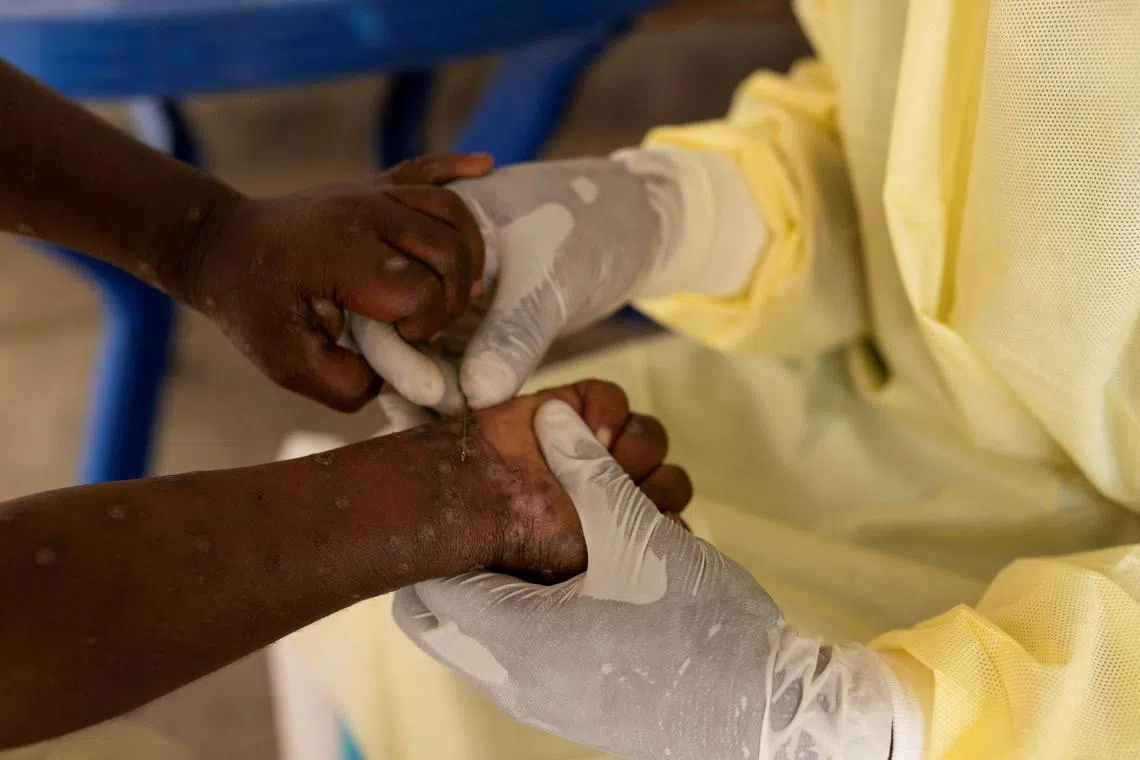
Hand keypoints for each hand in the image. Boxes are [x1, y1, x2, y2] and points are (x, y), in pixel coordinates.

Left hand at [186, 153, 492, 411]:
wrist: (222, 246)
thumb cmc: (254, 308)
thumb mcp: (288, 364)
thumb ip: (348, 384)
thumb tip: (399, 376)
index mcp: (343, 254)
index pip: (421, 289)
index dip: (424, 325)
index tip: (400, 339)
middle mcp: (364, 213)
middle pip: (450, 249)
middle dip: (453, 297)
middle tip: (427, 323)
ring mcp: (372, 193)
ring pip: (452, 211)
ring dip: (469, 253)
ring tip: (460, 288)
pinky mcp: (375, 185)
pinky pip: (426, 168)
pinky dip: (459, 168)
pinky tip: (487, 167)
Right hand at [351, 153, 683, 412]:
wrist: (625, 224)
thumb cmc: (585, 226)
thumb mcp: (549, 276)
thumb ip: (514, 333)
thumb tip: (477, 396)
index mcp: (420, 234)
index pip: (384, 298)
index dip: (397, 351)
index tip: (432, 393)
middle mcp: (420, 270)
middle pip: (391, 334)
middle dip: (412, 383)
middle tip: (450, 420)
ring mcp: (443, 304)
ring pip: (420, 360)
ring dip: (432, 398)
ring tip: (454, 438)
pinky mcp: (471, 332)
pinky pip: (451, 370)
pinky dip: (456, 398)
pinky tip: (469, 432)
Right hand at [382, 379, 690, 579]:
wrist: (472, 496)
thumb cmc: (528, 538)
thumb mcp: (590, 552)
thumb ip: (640, 536)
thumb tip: (680, 527)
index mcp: (617, 535)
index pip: (673, 522)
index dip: (667, 519)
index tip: (649, 524)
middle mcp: (611, 493)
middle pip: (671, 480)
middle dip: (652, 486)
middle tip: (617, 494)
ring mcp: (594, 448)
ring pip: (649, 437)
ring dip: (632, 448)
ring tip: (600, 458)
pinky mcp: (574, 408)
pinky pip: (614, 398)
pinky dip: (606, 410)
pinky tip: (587, 428)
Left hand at [394, 401, 904, 759]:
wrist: (761, 715)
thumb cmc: (697, 627)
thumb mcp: (638, 534)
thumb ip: (587, 471)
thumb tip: (551, 418)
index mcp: (512, 635)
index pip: (425, 585)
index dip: (440, 531)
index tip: (464, 495)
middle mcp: (510, 678)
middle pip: (444, 614)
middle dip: (465, 558)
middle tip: (501, 516)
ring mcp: (539, 701)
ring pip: (485, 635)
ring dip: (506, 583)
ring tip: (550, 540)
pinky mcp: (571, 707)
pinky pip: (522, 656)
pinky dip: (535, 612)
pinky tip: (584, 579)